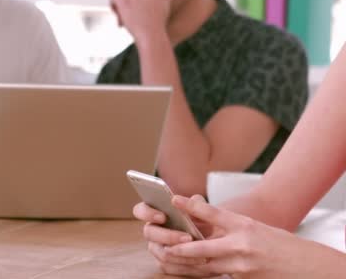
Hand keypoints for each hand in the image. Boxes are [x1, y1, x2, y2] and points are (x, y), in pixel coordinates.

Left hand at [111, 0, 179, 37]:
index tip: (139, 11)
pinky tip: (119, 18)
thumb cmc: (159, 23)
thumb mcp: (167, 5)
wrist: (152, 36)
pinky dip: (113, 8)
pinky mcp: (123, 0)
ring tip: (127, 20)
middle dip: (128, 2)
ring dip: (121, 7)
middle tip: (132, 16)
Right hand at [133, 195, 220, 271]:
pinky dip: (184, 264)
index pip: (140, 210)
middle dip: (168, 236)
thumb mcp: (202, 208)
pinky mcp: (164, 262)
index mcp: (154, 212)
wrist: (212, 240)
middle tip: (188, 237)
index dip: (147, 213)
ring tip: (198, 253)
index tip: (162, 216)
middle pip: (149, 233)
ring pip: (159, 252)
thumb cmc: (202, 220)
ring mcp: (156, 247)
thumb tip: (192, 200)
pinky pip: (167, 266)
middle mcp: (152, 230)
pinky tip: (198, 261)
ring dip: (178, 253)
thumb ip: (197, 203)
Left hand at [159, 195, 309, 277]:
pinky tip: (190, 270)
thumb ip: (228, 224)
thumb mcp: (253, 226)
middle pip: (203, 247)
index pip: (213, 212)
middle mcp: (242, 244)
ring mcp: (242, 265)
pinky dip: (203, 273)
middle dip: (181, 249)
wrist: (305, 265)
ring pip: (207, 266)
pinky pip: (218, 276)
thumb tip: (200, 215)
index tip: (175, 199)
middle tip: (165, 247)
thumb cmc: (277, 243)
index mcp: (244, 225)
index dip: (192, 206)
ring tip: (170, 259)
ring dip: (188, 264)